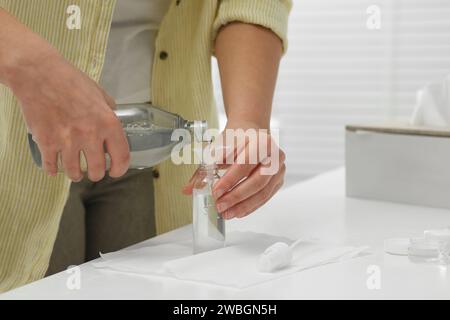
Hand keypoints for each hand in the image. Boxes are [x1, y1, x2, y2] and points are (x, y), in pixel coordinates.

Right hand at [6, 45, 129, 181]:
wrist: (39, 74)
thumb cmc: (70, 80)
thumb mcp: (99, 93)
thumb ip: (109, 110)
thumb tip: (115, 120)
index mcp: (107, 122)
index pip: (121, 156)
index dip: (120, 169)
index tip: (115, 171)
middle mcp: (90, 135)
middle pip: (97, 170)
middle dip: (96, 174)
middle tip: (94, 172)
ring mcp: (67, 140)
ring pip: (74, 172)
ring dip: (76, 175)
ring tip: (76, 172)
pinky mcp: (46, 142)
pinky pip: (51, 166)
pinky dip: (53, 170)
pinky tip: (55, 168)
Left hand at [183, 120, 285, 218]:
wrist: (250, 131)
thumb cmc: (235, 139)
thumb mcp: (218, 148)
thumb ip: (203, 169)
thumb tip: (188, 189)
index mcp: (260, 141)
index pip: (245, 164)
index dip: (230, 180)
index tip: (216, 192)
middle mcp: (274, 154)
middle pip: (257, 180)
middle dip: (237, 196)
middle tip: (220, 206)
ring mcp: (279, 168)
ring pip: (263, 192)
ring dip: (244, 205)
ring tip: (227, 213)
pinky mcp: (279, 180)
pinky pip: (266, 197)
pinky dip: (251, 206)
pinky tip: (238, 212)